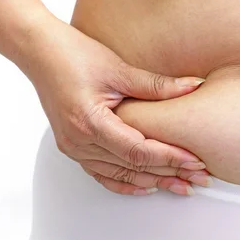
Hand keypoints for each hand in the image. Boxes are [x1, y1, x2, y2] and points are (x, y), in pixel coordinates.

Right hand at [22, 16, 208, 195]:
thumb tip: (194, 86)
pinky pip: (102, 173)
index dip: (169, 158)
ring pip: (119, 175)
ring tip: (181, 185)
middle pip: (132, 167)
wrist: (41, 52)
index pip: (138, 151)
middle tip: (198, 178)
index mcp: (90, 124)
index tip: (195, 161)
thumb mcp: (119, 69)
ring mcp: (74, 147)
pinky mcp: (74, 146)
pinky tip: (147, 186)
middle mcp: (79, 142)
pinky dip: (126, 181)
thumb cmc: (74, 55)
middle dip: (168, 173)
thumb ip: (157, 85)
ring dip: (152, 181)